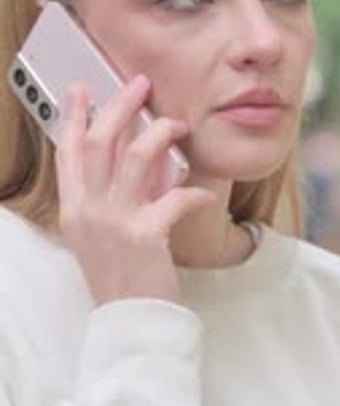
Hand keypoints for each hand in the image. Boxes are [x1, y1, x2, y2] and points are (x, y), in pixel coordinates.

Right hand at [56, 76, 213, 304]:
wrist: (130, 322)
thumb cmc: (121, 279)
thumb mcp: (100, 237)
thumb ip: (110, 200)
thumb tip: (140, 163)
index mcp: (74, 210)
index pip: (68, 153)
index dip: (75, 117)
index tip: (82, 89)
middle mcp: (88, 212)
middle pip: (100, 142)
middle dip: (121, 106)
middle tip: (141, 84)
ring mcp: (114, 222)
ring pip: (135, 157)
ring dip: (160, 133)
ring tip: (178, 124)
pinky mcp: (145, 235)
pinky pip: (176, 197)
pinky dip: (194, 191)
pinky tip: (203, 193)